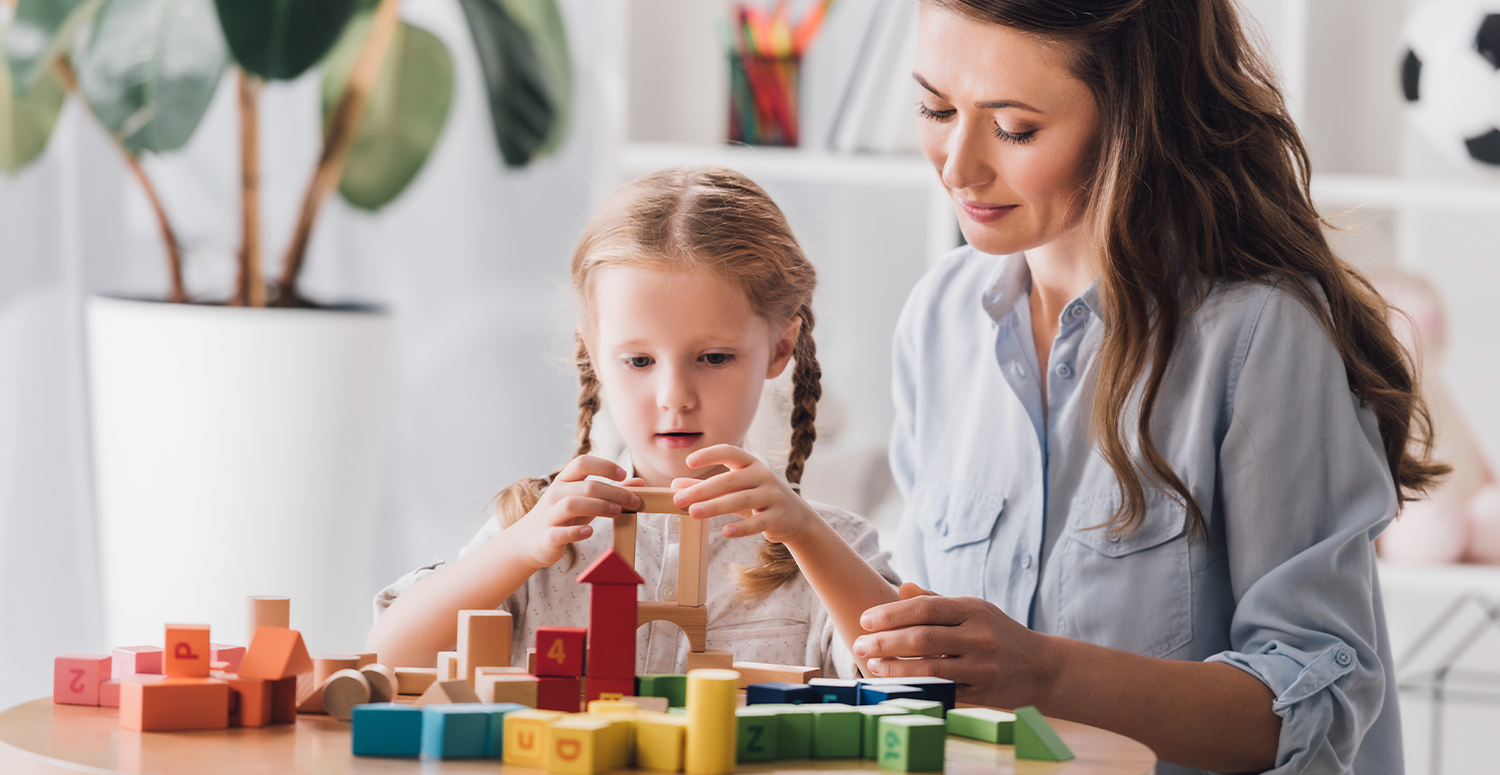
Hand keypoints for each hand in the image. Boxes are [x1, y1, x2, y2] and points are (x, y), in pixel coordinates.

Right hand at [509, 455, 641, 569]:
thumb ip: (613, 490)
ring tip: (617, 512)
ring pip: (571, 505)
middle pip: (586, 486)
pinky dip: (576, 532)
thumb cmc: (565, 516)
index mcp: (565, 480)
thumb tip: (641, 483)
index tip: (623, 474)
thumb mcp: (587, 500)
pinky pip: (560, 532)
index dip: (604, 466)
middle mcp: (555, 494)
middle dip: (613, 492)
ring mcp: (549, 515)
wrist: (531, 540)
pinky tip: (590, 532)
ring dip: (598, 507)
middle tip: (634, 501)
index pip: (582, 463)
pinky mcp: (547, 536)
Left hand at [669, 444, 820, 544]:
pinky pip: (758, 522)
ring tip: (693, 513)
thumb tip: (675, 486)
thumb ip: (707, 487)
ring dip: (716, 506)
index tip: (689, 462)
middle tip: (680, 499)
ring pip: (742, 500)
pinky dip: (742, 528)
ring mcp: (772, 496)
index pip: (730, 452)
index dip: (710, 455)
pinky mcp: (778, 517)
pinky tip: (726, 532)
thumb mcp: (734, 490)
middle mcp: (763, 475)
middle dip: (703, 489)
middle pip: (730, 480)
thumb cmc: (758, 498)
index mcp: (751, 464)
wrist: (795, 516)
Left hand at [854, 586, 1058, 706]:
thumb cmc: (998, 633)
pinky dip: (916, 688)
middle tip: (858, 644)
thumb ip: (936, 601)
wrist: (1042, 667)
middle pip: (923, 638)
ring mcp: (982, 666)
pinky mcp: (983, 693)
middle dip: (886, 642)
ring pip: (931, 668)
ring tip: (872, 665)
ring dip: (895, 668)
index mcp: (973, 609)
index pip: (924, 608)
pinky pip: (943, 691)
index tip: (865, 620)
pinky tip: (896, 685)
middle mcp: (979, 636)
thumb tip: (901, 588)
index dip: (891, 614)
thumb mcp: (973, 610)